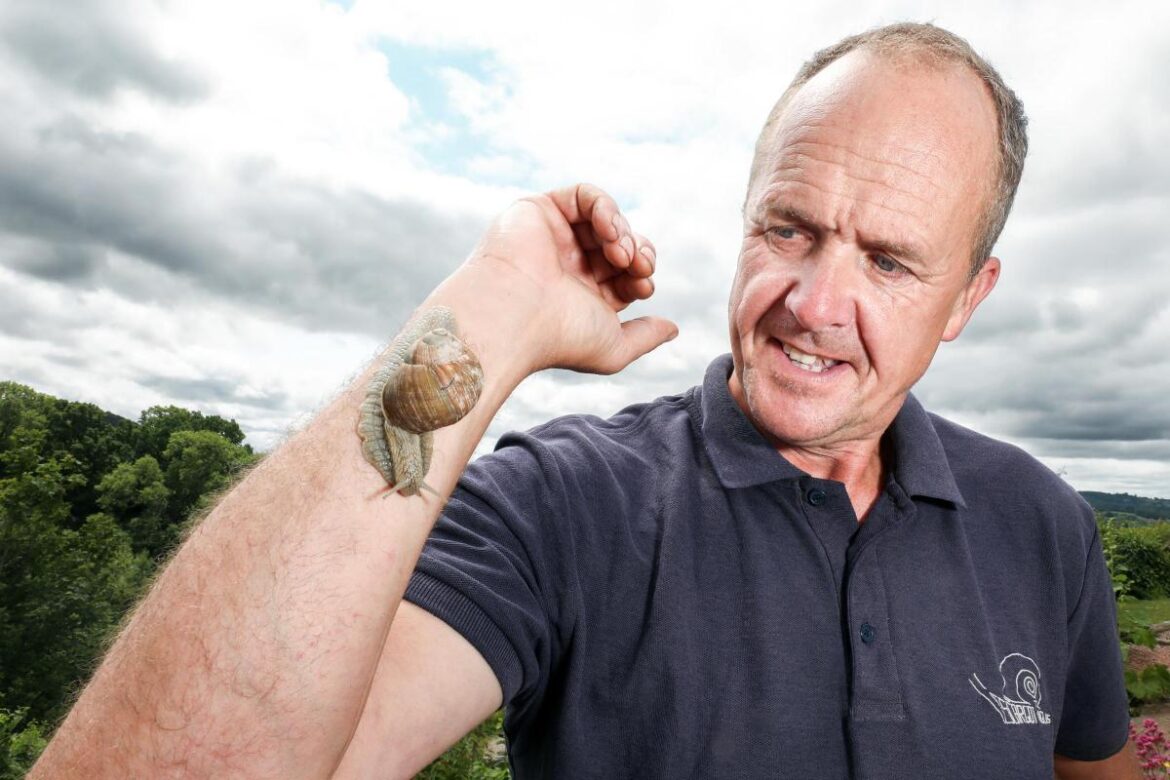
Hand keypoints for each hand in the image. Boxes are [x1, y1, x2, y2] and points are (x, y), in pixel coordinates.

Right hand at [458, 183, 677, 376]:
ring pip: (605, 220)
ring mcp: (553, 237)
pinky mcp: (539, 210)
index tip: (643, 286)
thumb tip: (672, 328)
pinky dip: (604, 207)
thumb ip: (645, 338)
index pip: (625, 276)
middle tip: (638, 264)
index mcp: (580, 296)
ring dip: (623, 232)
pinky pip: (584, 196)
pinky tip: (608, 228)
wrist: (514, 315)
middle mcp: (566, 266)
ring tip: (620, 252)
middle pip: (620, 246)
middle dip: (638, 252)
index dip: (641, 276)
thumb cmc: (558, 337)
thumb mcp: (613, 348)